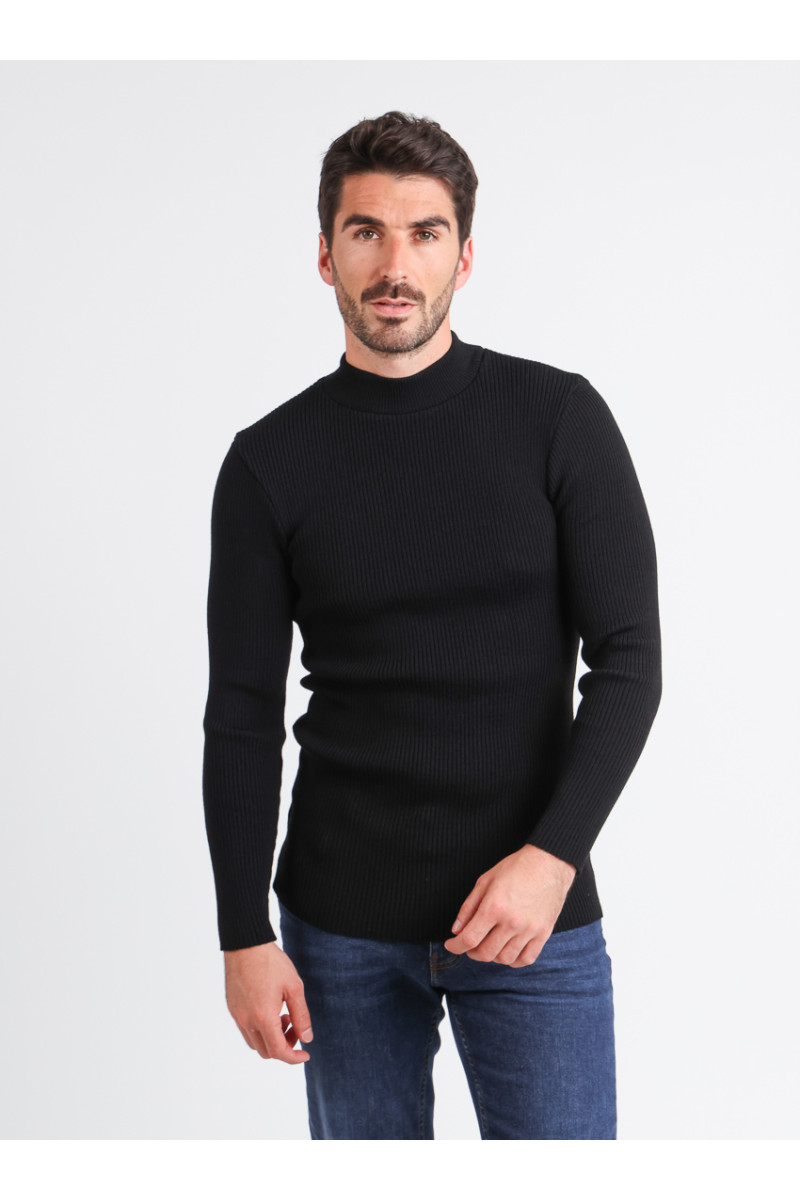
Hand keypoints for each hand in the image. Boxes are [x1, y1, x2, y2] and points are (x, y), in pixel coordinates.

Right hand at [224, 941, 313, 1064]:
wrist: (246, 943)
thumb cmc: (271, 963)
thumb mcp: (294, 987)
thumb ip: (301, 1015)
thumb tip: (307, 1038)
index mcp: (263, 1017)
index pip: (278, 1051)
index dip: (293, 1058)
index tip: (305, 1054)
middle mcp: (246, 1020)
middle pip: (265, 1051)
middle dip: (284, 1046)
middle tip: (295, 1027)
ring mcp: (237, 1014)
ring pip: (255, 1042)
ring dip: (271, 1038)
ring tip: (283, 1015)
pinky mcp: (232, 1007)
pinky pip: (246, 1029)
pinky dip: (260, 1028)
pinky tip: (270, 1008)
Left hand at [443, 844, 576, 967]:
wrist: (548, 863)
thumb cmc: (516, 868)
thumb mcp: (485, 881)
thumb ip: (468, 907)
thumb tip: (457, 930)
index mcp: (494, 907)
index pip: (469, 939)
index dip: (455, 946)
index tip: (451, 945)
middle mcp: (512, 922)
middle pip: (485, 953)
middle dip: (471, 952)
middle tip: (469, 944)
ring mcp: (529, 930)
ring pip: (505, 959)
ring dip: (492, 957)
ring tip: (488, 945)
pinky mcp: (544, 933)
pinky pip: (526, 959)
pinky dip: (513, 961)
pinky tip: (507, 951)